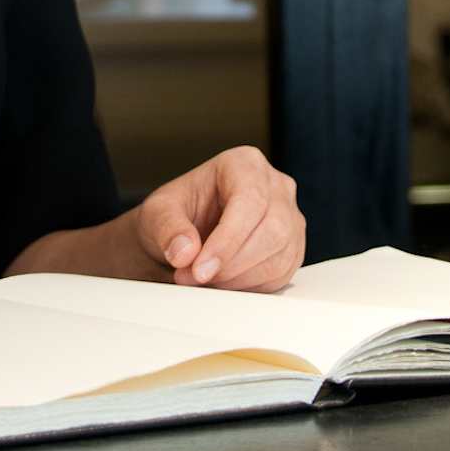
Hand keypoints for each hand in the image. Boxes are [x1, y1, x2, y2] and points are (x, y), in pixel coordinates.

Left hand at [132, 146, 304, 291]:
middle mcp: (275, 186)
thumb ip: (168, 228)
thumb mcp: (157, 213)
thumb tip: (185, 251)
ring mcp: (289, 217)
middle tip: (196, 277)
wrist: (185, 233)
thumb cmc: (176, 214)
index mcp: (245, 163)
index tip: (200, 269)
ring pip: (280, 256)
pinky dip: (250, 287)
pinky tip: (224, 284)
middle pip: (272, 230)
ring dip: (239, 279)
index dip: (227, 241)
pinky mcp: (292, 248)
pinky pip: (282, 275)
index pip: (249, 201)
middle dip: (232, 264)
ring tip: (204, 280)